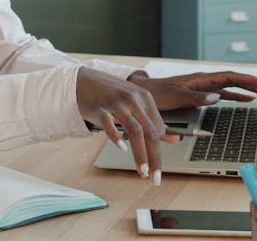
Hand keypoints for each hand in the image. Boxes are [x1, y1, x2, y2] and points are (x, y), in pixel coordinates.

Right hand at [75, 67, 172, 185]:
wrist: (83, 81)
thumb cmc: (110, 93)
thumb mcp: (135, 103)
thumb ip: (152, 121)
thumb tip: (173, 139)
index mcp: (145, 98)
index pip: (159, 128)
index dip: (159, 149)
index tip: (157, 165)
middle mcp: (133, 99)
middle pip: (150, 132)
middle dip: (155, 157)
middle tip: (156, 177)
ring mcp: (117, 103)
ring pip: (134, 131)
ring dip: (140, 154)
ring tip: (142, 171)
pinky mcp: (100, 108)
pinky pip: (110, 124)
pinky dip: (117, 137)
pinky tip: (121, 148)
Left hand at [129, 71, 256, 111]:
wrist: (144, 94)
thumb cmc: (157, 93)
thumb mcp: (175, 96)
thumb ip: (195, 97)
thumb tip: (216, 98)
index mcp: (200, 78)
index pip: (229, 77)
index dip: (247, 79)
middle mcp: (204, 81)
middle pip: (234, 80)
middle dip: (253, 84)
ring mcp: (203, 88)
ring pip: (230, 87)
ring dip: (247, 90)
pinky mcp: (200, 95)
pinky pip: (223, 94)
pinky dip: (236, 96)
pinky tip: (245, 99)